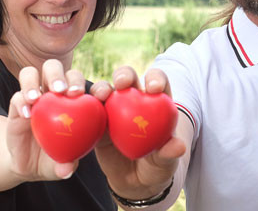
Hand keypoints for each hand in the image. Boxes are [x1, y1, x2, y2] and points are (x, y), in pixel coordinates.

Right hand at [4, 58, 98, 180]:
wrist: (26, 163)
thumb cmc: (52, 161)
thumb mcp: (60, 167)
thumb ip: (65, 166)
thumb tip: (67, 169)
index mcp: (73, 104)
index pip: (86, 87)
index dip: (94, 86)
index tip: (98, 96)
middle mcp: (52, 94)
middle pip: (58, 69)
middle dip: (64, 76)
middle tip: (64, 91)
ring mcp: (34, 97)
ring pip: (33, 73)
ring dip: (35, 82)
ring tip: (38, 98)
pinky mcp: (17, 104)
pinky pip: (18, 95)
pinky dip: (21, 101)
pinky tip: (27, 115)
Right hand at [93, 66, 186, 199]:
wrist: (134, 182)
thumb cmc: (155, 167)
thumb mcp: (165, 163)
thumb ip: (169, 154)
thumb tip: (178, 147)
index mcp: (156, 103)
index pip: (157, 83)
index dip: (155, 79)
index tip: (153, 88)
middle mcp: (133, 100)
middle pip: (128, 79)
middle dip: (124, 75)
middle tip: (122, 83)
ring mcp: (113, 109)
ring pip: (106, 89)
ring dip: (102, 88)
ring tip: (101, 95)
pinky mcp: (97, 121)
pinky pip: (89, 111)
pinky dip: (84, 106)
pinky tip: (79, 106)